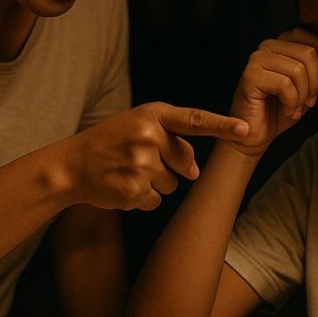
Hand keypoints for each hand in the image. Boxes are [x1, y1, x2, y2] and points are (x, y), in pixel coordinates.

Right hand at [68, 102, 248, 210]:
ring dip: (154, 184)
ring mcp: (141, 164)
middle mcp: (148, 137)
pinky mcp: (134, 190)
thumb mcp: (138, 127)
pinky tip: (122, 186)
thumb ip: (172, 142)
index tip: (246, 129)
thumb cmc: (110, 142)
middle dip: (171, 167)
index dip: (223, 126)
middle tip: (139, 160)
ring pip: (172, 185)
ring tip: (128, 172)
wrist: (71, 165)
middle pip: (186, 163)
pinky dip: (142, 199)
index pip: (195, 120)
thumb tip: (195, 172)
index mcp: (152, 115)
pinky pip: (155, 201)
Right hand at [228, 28, 317, 154]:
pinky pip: (285, 84)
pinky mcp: (251, 77)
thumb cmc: (281, 110)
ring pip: (298, 70)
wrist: (257, 134)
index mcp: (278, 45)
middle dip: (315, 81)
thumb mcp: (306, 87)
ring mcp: (256, 61)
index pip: (302, 33)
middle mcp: (265, 48)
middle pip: (307, 53)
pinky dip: (291, 102)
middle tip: (310, 101)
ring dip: (303, 95)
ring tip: (296, 108)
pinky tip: (286, 110)